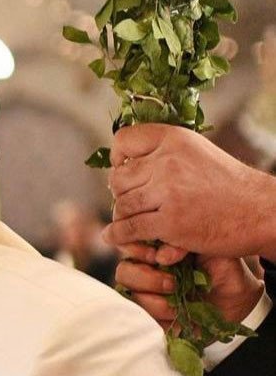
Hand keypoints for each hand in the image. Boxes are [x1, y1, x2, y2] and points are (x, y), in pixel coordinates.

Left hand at [103, 124, 275, 262]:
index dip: (118, 157)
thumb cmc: (227, 185)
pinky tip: (117, 236)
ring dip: (124, 216)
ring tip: (136, 218)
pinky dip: (118, 235)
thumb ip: (164, 153)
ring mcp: (168, 192)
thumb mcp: (197, 153)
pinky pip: (127, 229)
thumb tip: (120, 161)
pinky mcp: (169, 222)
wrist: (259, 212)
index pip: (124, 139)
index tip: (124, 168)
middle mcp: (168, 161)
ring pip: (121, 205)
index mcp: (175, 139)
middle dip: (122, 192)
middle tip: (135, 201)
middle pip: (118, 178)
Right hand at [113, 251, 263, 330]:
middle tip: (173, 283)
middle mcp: (147, 271)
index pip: (129, 244)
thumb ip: (185, 245)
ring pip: (130, 296)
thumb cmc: (225, 271)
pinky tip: (178, 315)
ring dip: (155, 301)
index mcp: (157, 250)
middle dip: (145, 278)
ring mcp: (147, 295)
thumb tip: (161, 255)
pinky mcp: (152, 317)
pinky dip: (159, 318)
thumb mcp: (212, 250)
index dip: (136, 250)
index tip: (156, 256)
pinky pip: (141, 319)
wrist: (239, 301)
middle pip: (123, 272)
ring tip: (180, 303)